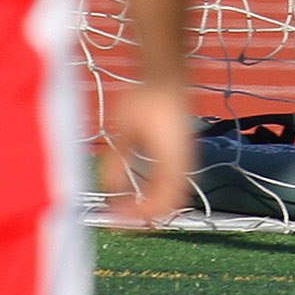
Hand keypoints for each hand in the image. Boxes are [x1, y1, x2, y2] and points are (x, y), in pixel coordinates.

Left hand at [104, 74, 197, 225]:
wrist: (167, 75)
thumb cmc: (145, 96)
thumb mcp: (123, 129)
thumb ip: (115, 161)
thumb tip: (108, 190)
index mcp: (170, 156)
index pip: (159, 200)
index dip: (137, 215)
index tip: (115, 216)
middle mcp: (183, 160)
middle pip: (171, 204)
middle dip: (147, 216)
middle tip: (121, 219)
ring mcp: (186, 156)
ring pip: (176, 196)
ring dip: (155, 207)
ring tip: (129, 209)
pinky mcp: (183, 152)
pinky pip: (176, 183)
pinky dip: (160, 194)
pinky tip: (140, 192)